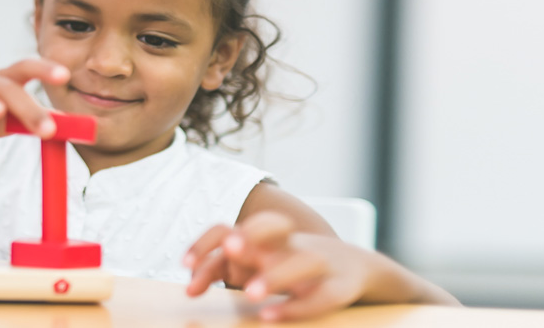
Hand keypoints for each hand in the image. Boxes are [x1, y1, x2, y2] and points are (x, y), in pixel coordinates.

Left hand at [184, 212, 376, 321]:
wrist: (358, 266)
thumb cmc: (295, 264)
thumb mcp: (262, 261)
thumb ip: (230, 268)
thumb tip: (191, 285)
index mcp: (266, 238)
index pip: (233, 228)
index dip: (207, 243)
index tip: (185, 265)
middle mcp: (291, 244)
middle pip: (273, 226)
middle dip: (251, 235)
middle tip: (231, 250)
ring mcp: (319, 262)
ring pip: (301, 260)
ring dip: (276, 276)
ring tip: (251, 295)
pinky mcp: (340, 287)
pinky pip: (321, 296)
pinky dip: (296, 307)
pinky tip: (270, 316)